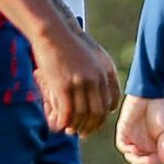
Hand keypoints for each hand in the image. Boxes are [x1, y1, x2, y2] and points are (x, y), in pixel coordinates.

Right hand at [34, 19, 120, 138]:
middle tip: (83, 133)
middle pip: (98, 112)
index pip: (111, 102)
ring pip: (82, 115)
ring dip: (76, 126)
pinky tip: (58, 125)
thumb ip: (96, 72)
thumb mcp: (91, 55)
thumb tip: (93, 89)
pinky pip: (67, 113)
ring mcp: (81, 83)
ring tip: (69, 130)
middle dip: (91, 126)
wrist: (53, 30)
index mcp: (106, 71)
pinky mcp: (64, 86)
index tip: (95, 122)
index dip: (104, 116)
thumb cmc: (69, 42)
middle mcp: (97, 79)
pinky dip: (64, 122)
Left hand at [115, 94, 163, 163]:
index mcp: (152, 148)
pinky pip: (122, 146)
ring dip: (140, 161)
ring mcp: (131, 140)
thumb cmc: (159, 112)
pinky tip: (136, 150)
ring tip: (150, 158)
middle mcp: (140, 147)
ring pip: (131, 158)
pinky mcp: (122, 132)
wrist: (150, 95)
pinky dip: (128, 150)